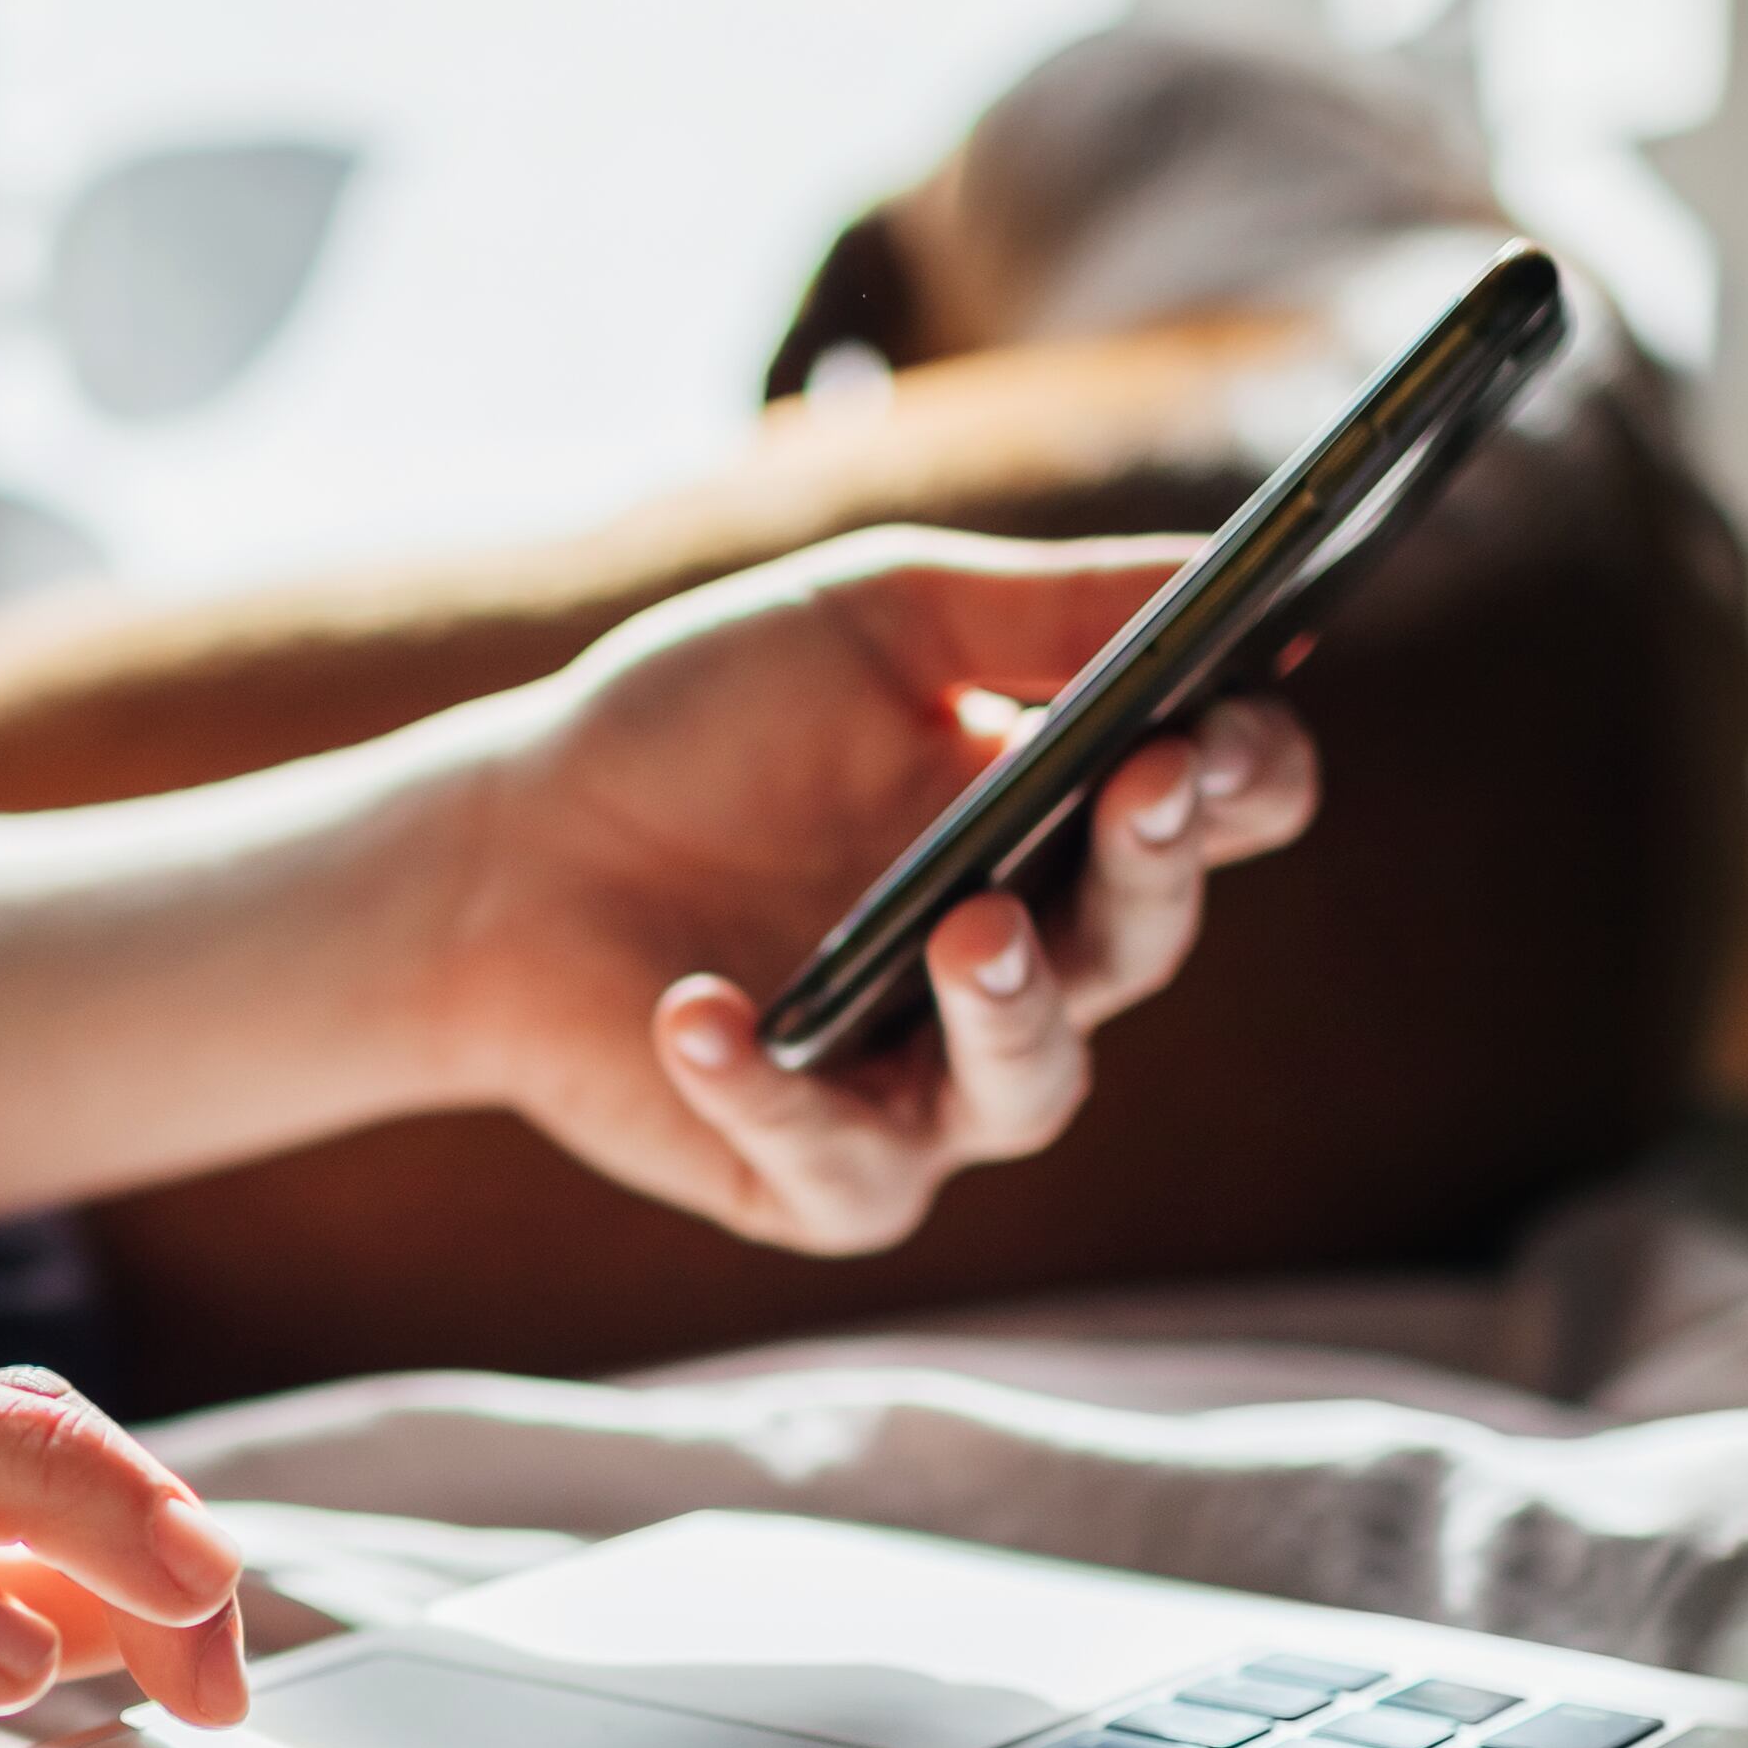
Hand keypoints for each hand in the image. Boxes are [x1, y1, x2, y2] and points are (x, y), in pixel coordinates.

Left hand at [435, 528, 1320, 1253]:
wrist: (508, 851)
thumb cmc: (696, 727)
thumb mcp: (871, 625)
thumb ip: (1042, 609)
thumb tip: (1224, 570)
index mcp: (1063, 824)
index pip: (1221, 810)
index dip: (1240, 770)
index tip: (1217, 719)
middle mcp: (1024, 968)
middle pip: (1143, 940)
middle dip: (1152, 865)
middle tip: (1144, 787)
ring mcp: (926, 1086)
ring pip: (1032, 1084)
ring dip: (1012, 1008)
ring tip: (970, 927)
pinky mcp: (815, 1177)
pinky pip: (833, 1158)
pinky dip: (765, 1088)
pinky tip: (703, 1011)